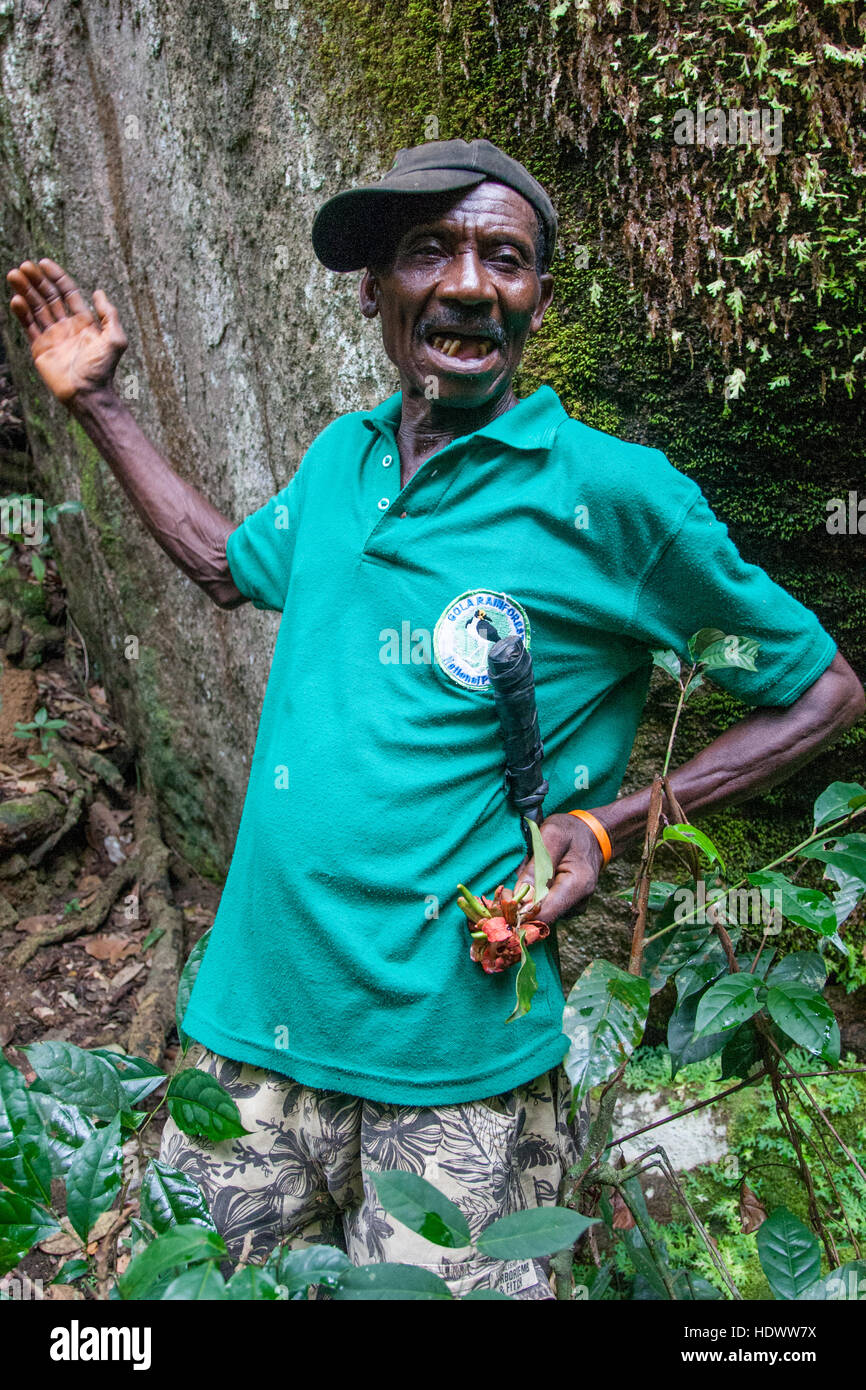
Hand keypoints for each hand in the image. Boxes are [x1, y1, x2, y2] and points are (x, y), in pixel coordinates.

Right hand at [6, 258, 126, 404]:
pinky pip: (29, 326)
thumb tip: (98, 292)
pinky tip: (16, 300)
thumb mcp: (115, 339)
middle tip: (24, 266)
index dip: (56, 277)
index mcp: (84, 321)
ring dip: (25, 291)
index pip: (67, 293)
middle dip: (36, 281)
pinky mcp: (40, 348)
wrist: (88, 394)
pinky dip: (22, 313)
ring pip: (36, 308)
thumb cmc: (104, 369)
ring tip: (13, 276)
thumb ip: (109, 315)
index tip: (43, 263)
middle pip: (48, 297)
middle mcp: (66, 326)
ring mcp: (52, 336)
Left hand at [514, 812, 605, 925]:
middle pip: (541, 917)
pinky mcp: (569, 908)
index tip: (504, 897)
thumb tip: (521, 897)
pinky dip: (534, 897)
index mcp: (577, 885)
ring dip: (527, 898)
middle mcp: (578, 902)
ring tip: (528, 875)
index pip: (545, 915)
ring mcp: (575, 907)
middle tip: (510, 883)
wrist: (590, 834)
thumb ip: (536, 866)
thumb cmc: (569, 831)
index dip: (521, 912)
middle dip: (521, 904)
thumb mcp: (551, 836)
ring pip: (541, 913)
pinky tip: (536, 881)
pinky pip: (545, 908)